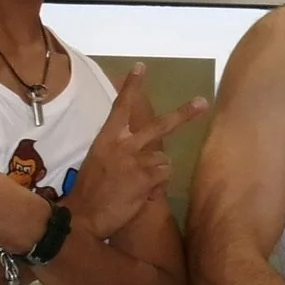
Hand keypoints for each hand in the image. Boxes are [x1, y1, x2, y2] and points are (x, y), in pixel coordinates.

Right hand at [64, 63, 207, 238]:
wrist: (81, 217)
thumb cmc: (87, 192)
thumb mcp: (97, 162)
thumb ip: (118, 152)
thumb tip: (140, 154)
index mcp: (106, 139)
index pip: (121, 106)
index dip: (132, 86)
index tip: (142, 66)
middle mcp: (123, 145)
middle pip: (160, 126)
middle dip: (184, 114)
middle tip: (203, 102)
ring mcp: (136, 161)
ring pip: (164, 160)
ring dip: (157, 173)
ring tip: (139, 185)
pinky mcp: (145, 179)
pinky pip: (164, 177)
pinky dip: (157, 186)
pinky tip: (143, 193)